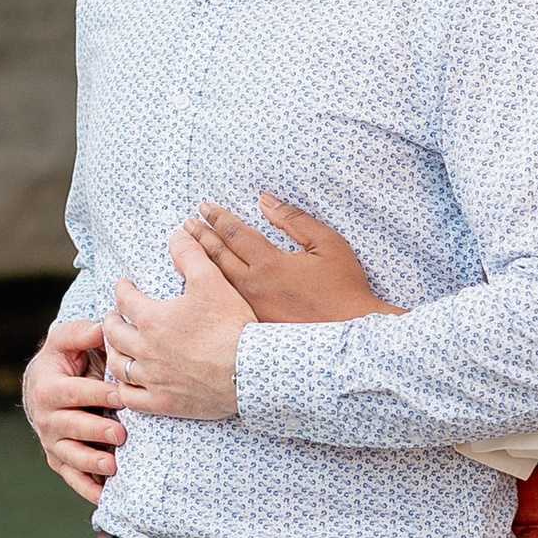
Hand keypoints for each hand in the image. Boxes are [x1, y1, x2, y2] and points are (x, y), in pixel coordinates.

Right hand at [22, 314, 122, 508]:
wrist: (46, 387)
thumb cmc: (64, 360)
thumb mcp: (67, 341)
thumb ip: (81, 333)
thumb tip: (102, 326)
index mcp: (47, 388)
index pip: (72, 393)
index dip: (95, 395)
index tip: (121, 396)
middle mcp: (46, 418)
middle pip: (70, 428)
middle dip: (95, 432)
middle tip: (121, 435)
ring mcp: (52, 442)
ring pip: (70, 457)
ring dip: (91, 463)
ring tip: (114, 467)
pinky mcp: (60, 461)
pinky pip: (73, 478)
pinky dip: (88, 488)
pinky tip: (106, 496)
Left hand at [106, 232, 252, 422]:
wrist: (249, 371)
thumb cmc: (231, 325)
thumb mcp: (212, 280)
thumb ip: (191, 254)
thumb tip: (176, 234)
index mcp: (152, 319)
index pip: (124, 298)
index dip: (122, 288)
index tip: (124, 285)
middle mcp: (145, 350)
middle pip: (114, 333)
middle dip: (111, 320)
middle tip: (114, 316)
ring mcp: (153, 379)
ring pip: (119, 366)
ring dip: (114, 353)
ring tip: (118, 347)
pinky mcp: (164, 403)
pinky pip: (131, 399)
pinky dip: (123, 389)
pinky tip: (126, 384)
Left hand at [178, 194, 400, 326]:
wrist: (351, 336)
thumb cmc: (344, 288)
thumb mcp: (327, 244)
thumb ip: (294, 220)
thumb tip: (265, 202)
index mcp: (269, 264)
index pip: (234, 233)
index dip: (217, 218)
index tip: (204, 207)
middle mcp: (253, 287)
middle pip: (217, 256)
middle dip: (199, 237)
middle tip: (185, 225)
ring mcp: (250, 310)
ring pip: (215, 282)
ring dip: (198, 262)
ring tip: (186, 249)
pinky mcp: (253, 328)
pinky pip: (223, 304)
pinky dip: (207, 290)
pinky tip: (201, 286)